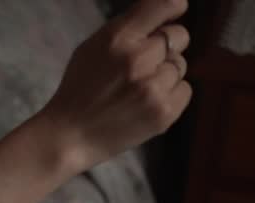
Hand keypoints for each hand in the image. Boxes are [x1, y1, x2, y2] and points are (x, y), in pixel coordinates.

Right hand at [40, 0, 192, 172]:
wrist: (69, 137)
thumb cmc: (79, 90)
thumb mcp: (91, 48)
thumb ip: (127, 31)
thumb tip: (165, 16)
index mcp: (117, 39)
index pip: (165, 5)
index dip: (174, 7)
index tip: (176, 11)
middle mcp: (138, 59)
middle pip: (179, 36)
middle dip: (165, 47)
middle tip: (144, 64)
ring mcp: (153, 87)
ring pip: (180, 65)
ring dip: (164, 74)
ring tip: (138, 90)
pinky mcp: (164, 112)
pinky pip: (185, 89)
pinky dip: (170, 95)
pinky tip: (146, 103)